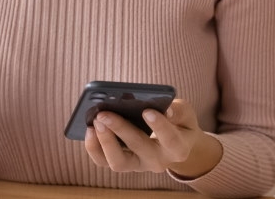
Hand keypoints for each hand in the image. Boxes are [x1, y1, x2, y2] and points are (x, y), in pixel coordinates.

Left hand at [84, 99, 222, 178]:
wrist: (173, 142)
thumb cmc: (178, 122)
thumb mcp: (185, 114)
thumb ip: (177, 110)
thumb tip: (164, 108)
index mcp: (178, 148)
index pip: (171, 140)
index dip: (160, 126)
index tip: (147, 110)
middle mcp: (158, 160)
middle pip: (139, 148)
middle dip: (120, 129)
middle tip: (104, 113)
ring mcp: (138, 165)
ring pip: (118, 162)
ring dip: (105, 141)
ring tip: (95, 121)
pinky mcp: (122, 163)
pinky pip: (103, 161)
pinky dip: (94, 146)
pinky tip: (89, 128)